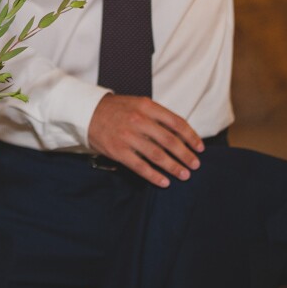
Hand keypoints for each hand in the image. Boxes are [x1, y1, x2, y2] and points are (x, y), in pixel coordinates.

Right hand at [87, 94, 203, 186]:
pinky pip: (140, 166)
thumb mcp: (138, 104)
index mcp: (147, 106)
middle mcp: (139, 120)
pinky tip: (164, 182)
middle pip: (170, 141)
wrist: (86, 112)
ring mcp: (128, 136)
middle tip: (195, 165)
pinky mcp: (118, 151)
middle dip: (186, 155)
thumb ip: (157, 117)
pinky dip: (154, 176)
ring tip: (184, 175)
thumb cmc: (116, 109)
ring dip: (174, 167)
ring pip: (157, 155)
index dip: (191, 137)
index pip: (176, 123)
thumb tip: (179, 135)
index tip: (200, 148)